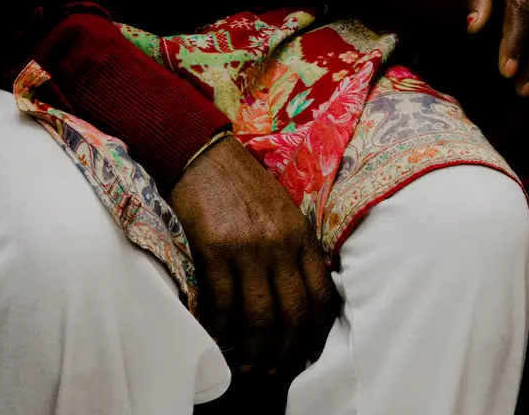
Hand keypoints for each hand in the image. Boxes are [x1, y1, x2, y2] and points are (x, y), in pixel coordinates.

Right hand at [170, 135, 334, 372]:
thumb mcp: (285, 212)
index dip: (317, 331)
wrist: (206, 157)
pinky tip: (216, 338)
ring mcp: (248, 247)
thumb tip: (304, 294)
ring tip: (246, 364)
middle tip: (275, 370)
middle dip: (286, 350)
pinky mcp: (214, 250)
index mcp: (301, 235)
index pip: (321, 294)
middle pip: (292, 312)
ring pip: (257, 315)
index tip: (309, 353)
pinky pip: (221, 303)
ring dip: (252, 349)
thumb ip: (296, 248)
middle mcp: (280, 244)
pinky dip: (219, 328)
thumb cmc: (246, 187)